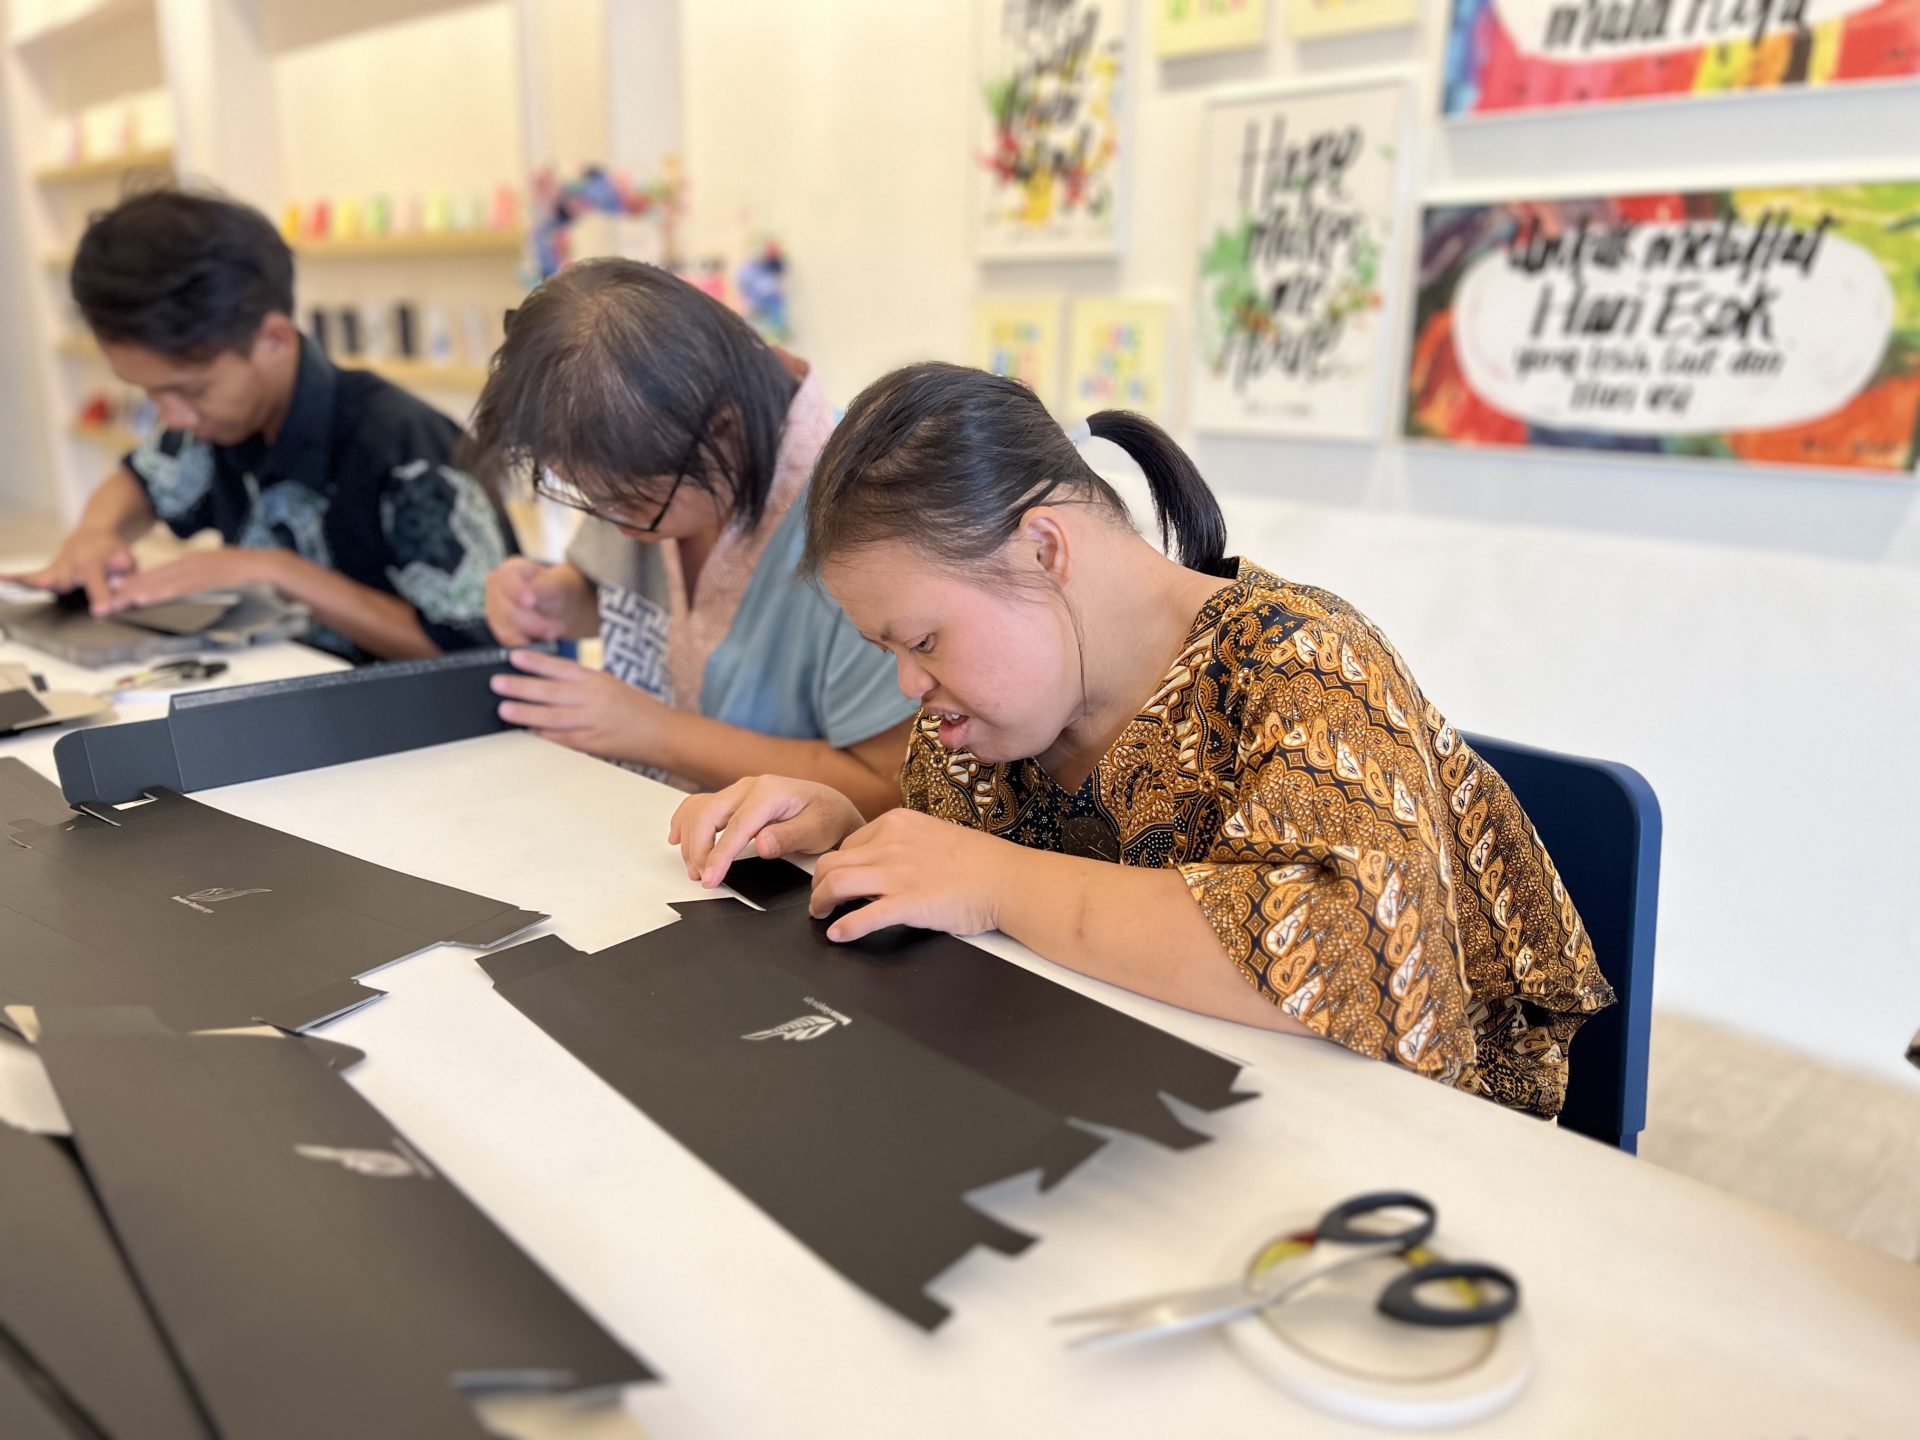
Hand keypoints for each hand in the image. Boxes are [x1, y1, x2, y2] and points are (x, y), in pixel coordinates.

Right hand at [5, 528, 135, 613]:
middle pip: (64, 578)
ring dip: (28, 581)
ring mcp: (57, 567)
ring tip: (10, 582)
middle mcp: (71, 564)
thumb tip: (125, 564)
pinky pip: (28, 576)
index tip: (102, 610)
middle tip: (54, 587)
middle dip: (59, 584)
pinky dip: (13, 578)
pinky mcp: (48, 571)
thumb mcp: (126, 558)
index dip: (99, 594)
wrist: (95, 533)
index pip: (96, 579)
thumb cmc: (113, 552)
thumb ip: (126, 565)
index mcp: (93, 562)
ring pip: (42, 576)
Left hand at [98, 548, 279, 612]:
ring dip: (138, 591)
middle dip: (131, 587)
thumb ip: (212, 583)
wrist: (279, 569)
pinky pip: (178, 587)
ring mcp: (201, 570)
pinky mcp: (208, 579)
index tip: (120, 590)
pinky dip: (160, 592)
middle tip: (107, 598)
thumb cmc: (259, 577)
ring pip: (162, 580)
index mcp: (200, 562)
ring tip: (116, 601)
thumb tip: (202, 594)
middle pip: (157, 575)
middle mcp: (195, 563)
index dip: (140, 581)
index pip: (163, 573)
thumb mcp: (229, 577)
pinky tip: (143, 599)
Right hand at [486, 557, 577, 644]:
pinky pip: (507, 640)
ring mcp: (493, 609)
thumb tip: (532, 595)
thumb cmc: (556, 588)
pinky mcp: (498, 628)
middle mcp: (496, 589)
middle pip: (507, 609)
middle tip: (558, 628)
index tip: (531, 602)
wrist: (556, 604)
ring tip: (555, 633)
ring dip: (532, 634)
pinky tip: (540, 642)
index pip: (505, 578)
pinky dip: (524, 643)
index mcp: (509, 571)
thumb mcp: (557, 584)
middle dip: (534, 622)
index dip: (517, 590)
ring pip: (505, 628)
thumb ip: (545, 588)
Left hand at [491, 648, 668, 760]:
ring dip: (526, 713)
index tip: (514, 657)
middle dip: (522, 687)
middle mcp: (594, 699)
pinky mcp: (593, 744)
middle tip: (498, 683)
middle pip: (552, 692)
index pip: (561, 667)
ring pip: (553, 717)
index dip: (536, 662)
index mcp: (597, 680)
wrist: (662, 733)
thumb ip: (579, 684)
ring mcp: (593, 722)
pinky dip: (544, 736)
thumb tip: (542, 682)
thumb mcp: (608, 686)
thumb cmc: (635, 708)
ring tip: (505, 709)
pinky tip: (528, 732)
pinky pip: (563, 740)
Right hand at [669, 775, 864, 887]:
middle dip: (699, 850)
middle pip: (707, 815)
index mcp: (769, 792)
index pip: (735, 826)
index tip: (710, 878)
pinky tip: (677, 838)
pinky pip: (699, 805)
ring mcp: (738, 792)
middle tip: (703, 878)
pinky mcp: (732, 800)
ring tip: (696, 869)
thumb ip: (789, 837)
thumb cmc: (827, 818)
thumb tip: (761, 844)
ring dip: (690, 841)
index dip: (719, 855)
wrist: (832, 808)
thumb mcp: (817, 831)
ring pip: (699, 811)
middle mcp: (749, 787)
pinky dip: (685, 821)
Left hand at [808, 810, 1016, 941]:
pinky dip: (845, 928)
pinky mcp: (906, 903)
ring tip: (820, 915)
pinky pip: (863, 917)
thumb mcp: (934, 834)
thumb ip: (905, 843)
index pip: (849, 844)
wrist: (1007, 878)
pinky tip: (838, 935)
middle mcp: (890, 844)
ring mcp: (897, 874)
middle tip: (820, 900)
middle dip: (819, 884)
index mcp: (897, 823)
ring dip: (820, 903)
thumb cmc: (980, 861)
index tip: (838, 879)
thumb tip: (884, 860)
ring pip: (836, 885)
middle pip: (832, 863)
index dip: (839, 865)